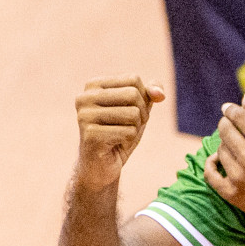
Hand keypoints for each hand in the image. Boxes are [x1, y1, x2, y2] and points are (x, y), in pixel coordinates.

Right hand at [73, 76, 164, 190]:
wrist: (101, 166)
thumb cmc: (120, 134)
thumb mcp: (139, 110)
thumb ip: (150, 94)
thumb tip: (160, 93)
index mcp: (93, 85)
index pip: (133, 79)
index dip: (143, 98)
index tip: (131, 112)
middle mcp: (84, 97)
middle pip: (134, 94)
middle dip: (141, 114)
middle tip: (129, 127)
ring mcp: (85, 116)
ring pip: (133, 114)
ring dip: (135, 129)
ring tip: (121, 136)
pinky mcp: (90, 134)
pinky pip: (128, 132)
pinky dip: (129, 140)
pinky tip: (115, 145)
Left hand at [204, 99, 244, 227]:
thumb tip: (243, 99)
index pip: (238, 117)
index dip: (231, 109)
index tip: (229, 108)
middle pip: (225, 130)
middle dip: (226, 123)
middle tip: (231, 126)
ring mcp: (239, 178)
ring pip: (220, 149)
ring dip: (225, 144)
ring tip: (237, 147)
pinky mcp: (231, 193)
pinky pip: (210, 173)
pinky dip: (211, 163)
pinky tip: (218, 159)